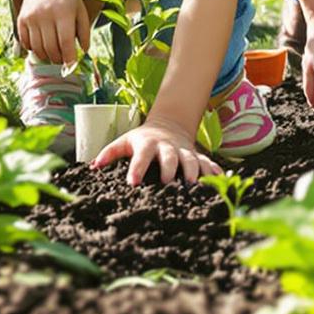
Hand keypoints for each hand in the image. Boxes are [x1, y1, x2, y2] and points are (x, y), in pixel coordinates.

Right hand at [14, 0, 91, 64]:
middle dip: (58, 59)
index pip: (66, 42)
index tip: (71, 65)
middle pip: (51, 48)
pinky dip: (34, 49)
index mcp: (64, 12)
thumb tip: (84, 52)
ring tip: (53, 54)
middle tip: (63, 60)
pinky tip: (41, 45)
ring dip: (46, 56)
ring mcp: (32, 18)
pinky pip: (26, 43)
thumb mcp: (80, 8)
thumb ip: (84, 31)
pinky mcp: (21, 20)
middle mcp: (46, 15)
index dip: (69, 58)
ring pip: (38, 49)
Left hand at [93, 117, 219, 185]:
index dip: (137, 168)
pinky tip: (221, 181)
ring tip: (194, 187)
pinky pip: (208, 163)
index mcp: (147, 144)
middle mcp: (168, 147)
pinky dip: (214, 172)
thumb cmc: (141, 140)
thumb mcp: (124, 142)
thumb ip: (109, 153)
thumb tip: (93, 166)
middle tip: (168, 183)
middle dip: (170, 169)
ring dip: (194, 172)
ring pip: (192, 160)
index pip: (141, 156)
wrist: (168, 125)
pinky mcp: (197, 156)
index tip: (133, 183)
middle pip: (170, 157)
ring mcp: (184, 151)